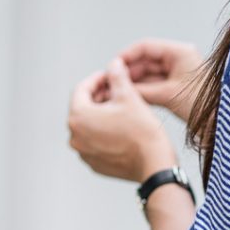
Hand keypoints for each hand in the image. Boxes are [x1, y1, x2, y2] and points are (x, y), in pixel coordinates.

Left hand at [68, 58, 177, 182]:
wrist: (155, 164)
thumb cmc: (142, 132)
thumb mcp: (129, 96)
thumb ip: (117, 76)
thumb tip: (113, 64)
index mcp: (78, 117)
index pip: (81, 89)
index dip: (98, 78)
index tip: (110, 76)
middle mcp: (75, 137)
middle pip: (84, 108)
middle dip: (100, 97)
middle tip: (117, 91)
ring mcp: (83, 153)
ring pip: (90, 126)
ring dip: (102, 115)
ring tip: (121, 110)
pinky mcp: (95, 164)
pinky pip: (95, 142)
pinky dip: (105, 133)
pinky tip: (122, 129)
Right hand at [94, 39, 204, 123]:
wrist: (220, 124)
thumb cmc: (203, 106)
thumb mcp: (169, 95)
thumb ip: (142, 89)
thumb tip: (119, 87)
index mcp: (180, 52)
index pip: (146, 46)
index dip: (126, 56)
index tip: (111, 66)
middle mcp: (178, 59)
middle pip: (145, 61)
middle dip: (128, 72)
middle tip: (110, 82)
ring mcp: (177, 73)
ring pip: (148, 75)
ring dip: (133, 83)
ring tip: (116, 91)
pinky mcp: (176, 87)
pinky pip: (154, 85)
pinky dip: (142, 91)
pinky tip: (128, 97)